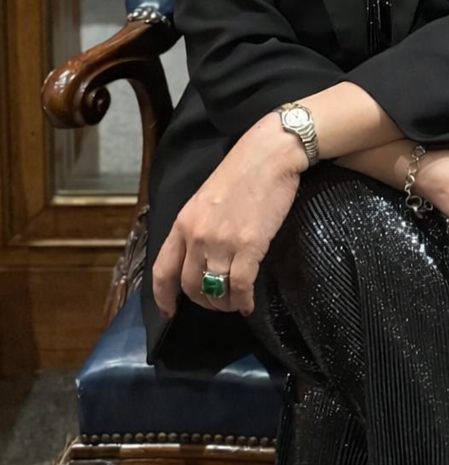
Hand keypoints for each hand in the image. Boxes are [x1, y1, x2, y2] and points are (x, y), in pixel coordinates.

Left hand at [152, 112, 306, 318]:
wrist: (270, 154)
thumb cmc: (242, 170)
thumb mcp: (206, 198)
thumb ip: (198, 226)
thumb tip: (202, 255)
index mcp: (183, 222)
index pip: (163, 270)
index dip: (164, 296)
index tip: (170, 311)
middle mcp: (197, 236)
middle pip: (191, 286)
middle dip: (203, 301)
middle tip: (217, 302)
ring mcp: (222, 242)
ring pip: (215, 290)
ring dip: (224, 303)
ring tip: (234, 303)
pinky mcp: (249, 245)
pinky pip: (240, 285)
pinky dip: (243, 300)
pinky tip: (248, 303)